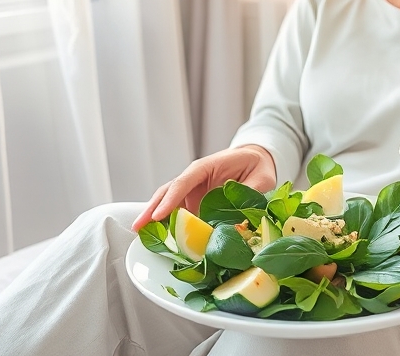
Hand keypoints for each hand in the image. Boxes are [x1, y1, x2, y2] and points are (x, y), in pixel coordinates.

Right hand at [131, 145, 277, 230]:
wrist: (255, 160)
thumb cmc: (257, 165)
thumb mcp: (262, 177)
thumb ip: (251, 194)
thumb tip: (240, 217)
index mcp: (205, 167)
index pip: (183, 182)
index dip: (170, 199)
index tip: (157, 215)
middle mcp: (194, 179)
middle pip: (168, 192)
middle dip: (152, 209)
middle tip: (138, 227)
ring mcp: (193, 191)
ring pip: (169, 203)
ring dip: (155, 219)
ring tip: (142, 235)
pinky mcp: (195, 202)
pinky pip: (180, 213)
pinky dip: (170, 225)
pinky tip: (163, 239)